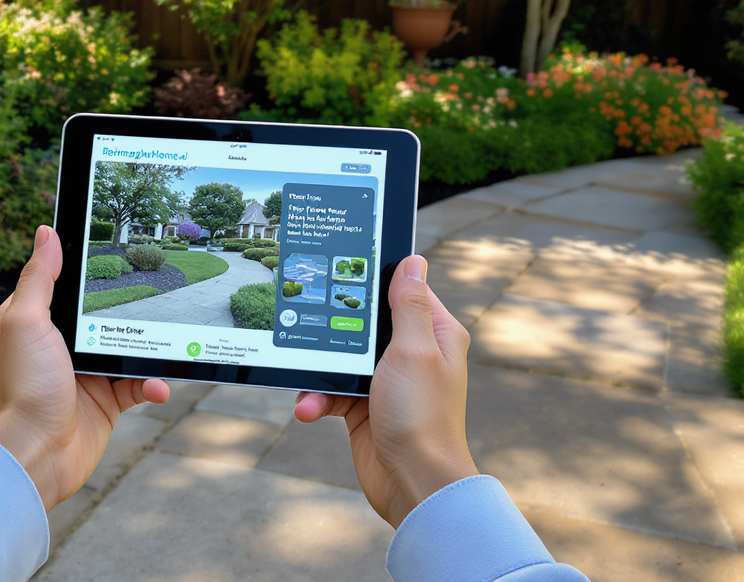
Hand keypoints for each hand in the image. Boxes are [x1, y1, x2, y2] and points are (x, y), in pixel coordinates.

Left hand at [0, 225, 169, 510]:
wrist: (33, 455)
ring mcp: (85, 375)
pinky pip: (138, 384)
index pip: (65, 286)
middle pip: (103, 315)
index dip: (88, 270)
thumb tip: (47, 232)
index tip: (118, 249)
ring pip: (126, 348)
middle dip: (130, 308)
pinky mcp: (106, 402)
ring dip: (148, 348)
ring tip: (167, 341)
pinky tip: (158, 384)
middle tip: (159, 291)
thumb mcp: (25, 322)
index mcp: (36, 322)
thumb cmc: (21, 388)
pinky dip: (152, 383)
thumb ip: (39, 278)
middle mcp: (60, 346)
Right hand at [293, 255, 477, 527]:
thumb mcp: (414, 351)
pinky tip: (309, 410)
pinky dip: (317, 400)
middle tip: (312, 329)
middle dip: (333, 331)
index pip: (404, 291)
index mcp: (434, 333)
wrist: (414, 483)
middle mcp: (412, 354)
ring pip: (341, 358)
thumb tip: (412, 261)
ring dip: (320, 374)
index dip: (373, 281)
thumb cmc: (422, 417)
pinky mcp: (365, 406)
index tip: (341, 272)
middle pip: (363, 323)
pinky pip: (332, 391)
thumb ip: (409, 305)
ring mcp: (386, 380)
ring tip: (309, 389)